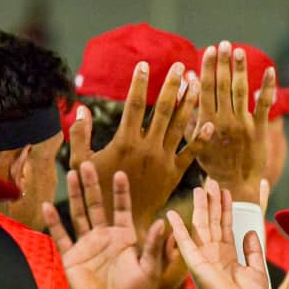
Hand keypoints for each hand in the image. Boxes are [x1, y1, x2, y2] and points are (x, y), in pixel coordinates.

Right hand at [43, 162, 167, 288]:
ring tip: (70, 174)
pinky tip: (49, 206)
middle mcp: (105, 237)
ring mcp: (87, 246)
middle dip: (92, 185)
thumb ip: (155, 246)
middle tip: (87, 164)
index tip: (120, 173)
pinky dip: (54, 221)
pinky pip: (61, 236)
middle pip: (97, 205)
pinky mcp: (72, 257)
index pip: (122, 209)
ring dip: (74, 195)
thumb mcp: (150, 270)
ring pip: (79, 214)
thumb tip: (164, 222)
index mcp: (126, 238)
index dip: (121, 192)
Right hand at [68, 60, 211, 234]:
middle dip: (172, 86)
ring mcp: (164, 161)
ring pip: (180, 127)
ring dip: (189, 104)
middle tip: (180, 66)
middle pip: (164, 110)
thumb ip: (79, 136)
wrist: (120, 223)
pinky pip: (190, 153)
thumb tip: (81, 110)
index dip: (140, 84)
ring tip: (197, 84)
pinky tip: (209, 123)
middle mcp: (148, 148)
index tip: (145, 65)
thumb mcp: (80, 164)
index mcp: (125, 142)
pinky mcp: (174, 174)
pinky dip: (200, 138)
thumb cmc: (96, 192)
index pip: (135, 105)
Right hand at [167, 179, 269, 288]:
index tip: (227, 191)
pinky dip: (177, 228)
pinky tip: (171, 214)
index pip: (226, 225)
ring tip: (201, 188)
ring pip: (201, 225)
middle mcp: (214, 253)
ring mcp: (203, 256)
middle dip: (212, 201)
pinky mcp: (195, 262)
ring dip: (200, 207)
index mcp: (228, 255)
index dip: (226, 208)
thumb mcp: (257, 271)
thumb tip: (250, 232)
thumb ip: (253, 251)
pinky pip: (184, 242)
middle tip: (211, 182)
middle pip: (212, 221)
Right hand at [194, 41, 274, 202]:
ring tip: (239, 51)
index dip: (209, 68)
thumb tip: (189, 81)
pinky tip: (271, 71)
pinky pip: (263, 106)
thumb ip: (190, 110)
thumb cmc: (211, 162)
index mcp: (207, 121)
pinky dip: (268, 88)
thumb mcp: (195, 137)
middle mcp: (224, 121)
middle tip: (225, 44)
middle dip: (224, 63)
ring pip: (241, 91)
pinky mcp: (259, 131)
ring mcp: (242, 125)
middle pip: (223, 85)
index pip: (207, 88)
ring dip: (240, 70)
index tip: (210, 51)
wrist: (233, 184)